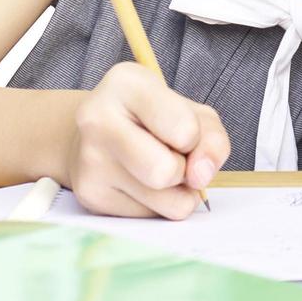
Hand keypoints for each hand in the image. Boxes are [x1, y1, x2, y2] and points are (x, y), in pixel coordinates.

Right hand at [64, 62, 230, 218]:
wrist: (100, 134)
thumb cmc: (156, 119)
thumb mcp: (193, 112)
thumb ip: (212, 138)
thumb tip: (201, 177)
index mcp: (126, 83)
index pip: (184, 129)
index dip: (195, 137)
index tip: (183, 130)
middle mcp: (97, 118)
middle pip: (166, 171)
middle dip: (183, 170)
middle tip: (172, 155)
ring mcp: (88, 160)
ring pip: (163, 202)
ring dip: (175, 192)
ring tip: (159, 168)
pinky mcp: (90, 194)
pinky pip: (149, 217)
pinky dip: (157, 204)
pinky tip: (141, 181)